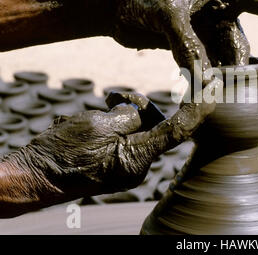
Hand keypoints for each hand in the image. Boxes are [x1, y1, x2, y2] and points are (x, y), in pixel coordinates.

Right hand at [1, 81, 217, 210]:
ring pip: (142, 128)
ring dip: (124, 114)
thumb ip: (130, 117)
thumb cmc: (62, 151)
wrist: (37, 176)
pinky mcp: (120, 162)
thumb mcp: (97, 125)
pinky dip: (118, 124)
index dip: (196, 110)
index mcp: (137, 159)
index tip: (211, 91)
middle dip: (140, 108)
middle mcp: (139, 166)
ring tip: (100, 112)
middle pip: (157, 125)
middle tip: (115, 99)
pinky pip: (130, 137)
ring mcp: (130, 165)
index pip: (178, 131)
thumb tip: (142, 112)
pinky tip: (98, 121)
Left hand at [112, 0, 257, 76]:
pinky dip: (206, 79)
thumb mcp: (165, 15)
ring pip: (228, 62)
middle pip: (243, 47)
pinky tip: (190, 84)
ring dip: (218, 79)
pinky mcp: (198, 43)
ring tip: (195, 85)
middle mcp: (223, 8)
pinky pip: (212, 66)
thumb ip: (189, 44)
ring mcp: (211, 28)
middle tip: (214, 86)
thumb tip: (209, 80)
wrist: (115, 6)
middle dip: (235, 71)